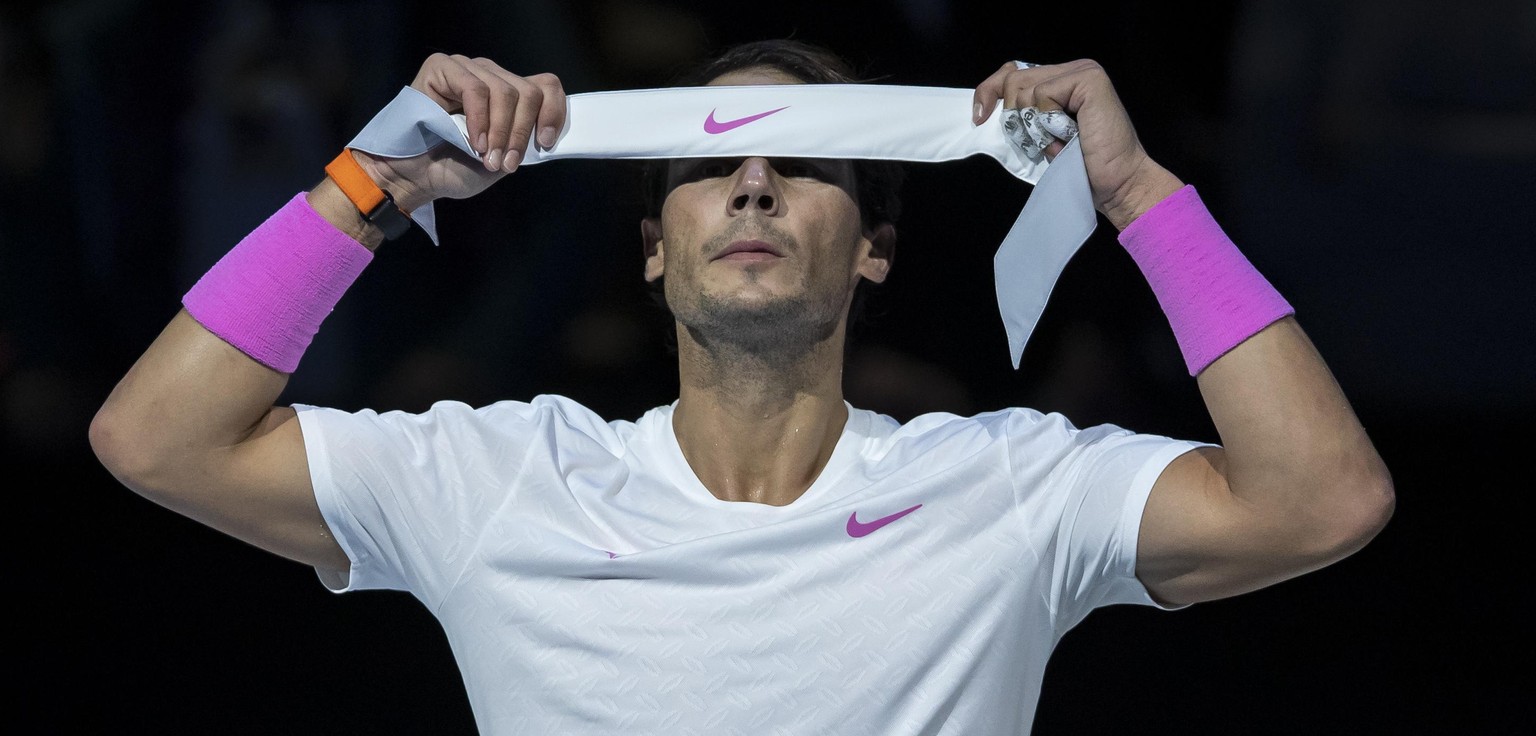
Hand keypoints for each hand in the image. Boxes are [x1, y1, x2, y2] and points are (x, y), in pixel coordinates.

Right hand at [353, 53, 566, 211]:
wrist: (413, 177)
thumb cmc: (454, 168)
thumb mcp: (502, 160)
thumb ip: (524, 143)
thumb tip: (543, 134)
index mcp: (509, 95)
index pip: (546, 86)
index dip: (553, 112)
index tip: (545, 142)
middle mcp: (491, 76)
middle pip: (529, 91)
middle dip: (520, 132)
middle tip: (506, 162)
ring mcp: (467, 69)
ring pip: (505, 91)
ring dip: (500, 131)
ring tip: (486, 156)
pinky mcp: (442, 67)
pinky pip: (475, 88)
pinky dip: (479, 119)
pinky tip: (472, 141)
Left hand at [973, 60, 1182, 229]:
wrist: (1117, 183)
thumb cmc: (1080, 167)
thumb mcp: (1041, 136)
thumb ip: (1024, 112)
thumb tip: (985, 105)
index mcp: (1062, 80)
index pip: (1011, 73)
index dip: (989, 92)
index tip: (979, 119)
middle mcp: (1073, 70)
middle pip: (1012, 79)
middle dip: (1014, 117)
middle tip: (1039, 143)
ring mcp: (1084, 72)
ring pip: (1024, 88)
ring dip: (1033, 126)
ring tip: (1058, 142)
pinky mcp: (1089, 80)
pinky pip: (1042, 95)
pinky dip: (1047, 123)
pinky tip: (1067, 136)